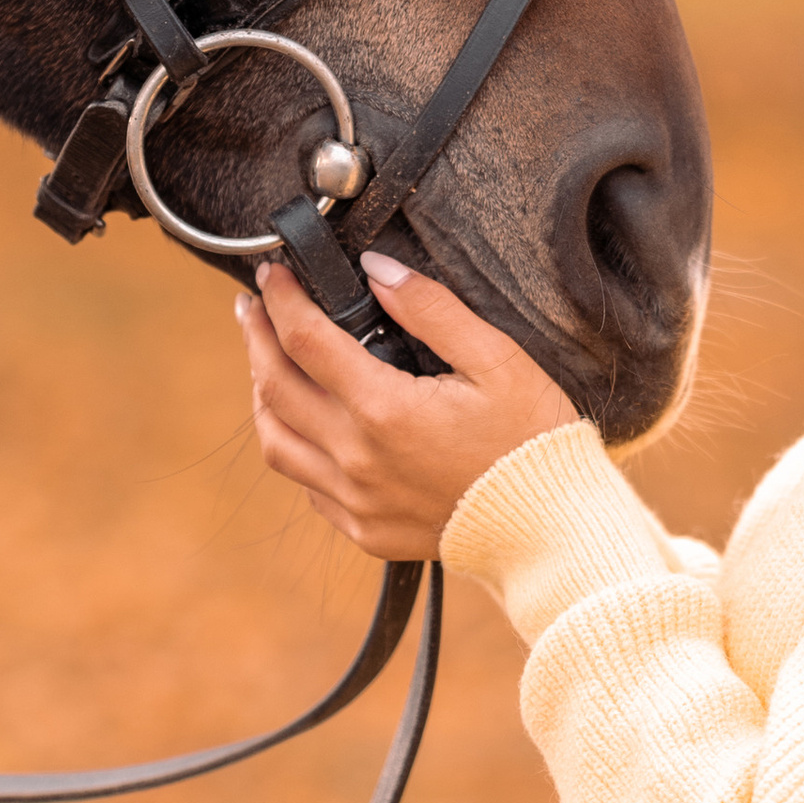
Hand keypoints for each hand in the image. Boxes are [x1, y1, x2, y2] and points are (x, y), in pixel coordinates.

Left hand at [237, 253, 576, 558]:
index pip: (305, 341)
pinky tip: (309, 423)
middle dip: (256, 338)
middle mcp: (357, 460)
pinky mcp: (365, 532)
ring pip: (277, 443)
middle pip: (274, 389)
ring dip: (262, 396)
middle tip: (252, 306)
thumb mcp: (496, 359)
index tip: (274, 273)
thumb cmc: (532, 440)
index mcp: (385, 410)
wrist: (552, 529)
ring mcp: (356, 502)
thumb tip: (376, 270)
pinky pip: (308, 485)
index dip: (283, 299)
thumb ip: (430, 309)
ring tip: (266, 362)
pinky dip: (296, 445)